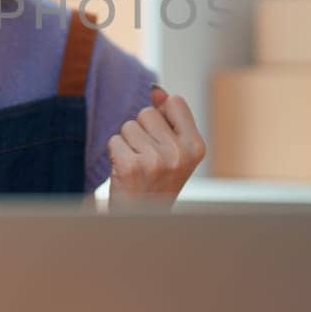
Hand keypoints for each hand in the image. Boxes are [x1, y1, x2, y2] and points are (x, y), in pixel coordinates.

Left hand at [108, 85, 204, 205]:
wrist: (142, 222)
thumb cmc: (157, 183)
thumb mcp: (173, 151)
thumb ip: (168, 118)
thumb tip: (156, 90)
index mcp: (196, 147)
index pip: (175, 102)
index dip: (162, 118)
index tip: (163, 142)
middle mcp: (179, 153)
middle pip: (147, 112)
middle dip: (141, 132)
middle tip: (147, 161)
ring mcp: (155, 160)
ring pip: (128, 126)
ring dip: (127, 144)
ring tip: (136, 168)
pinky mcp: (130, 166)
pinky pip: (114, 140)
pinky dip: (114, 155)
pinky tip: (124, 174)